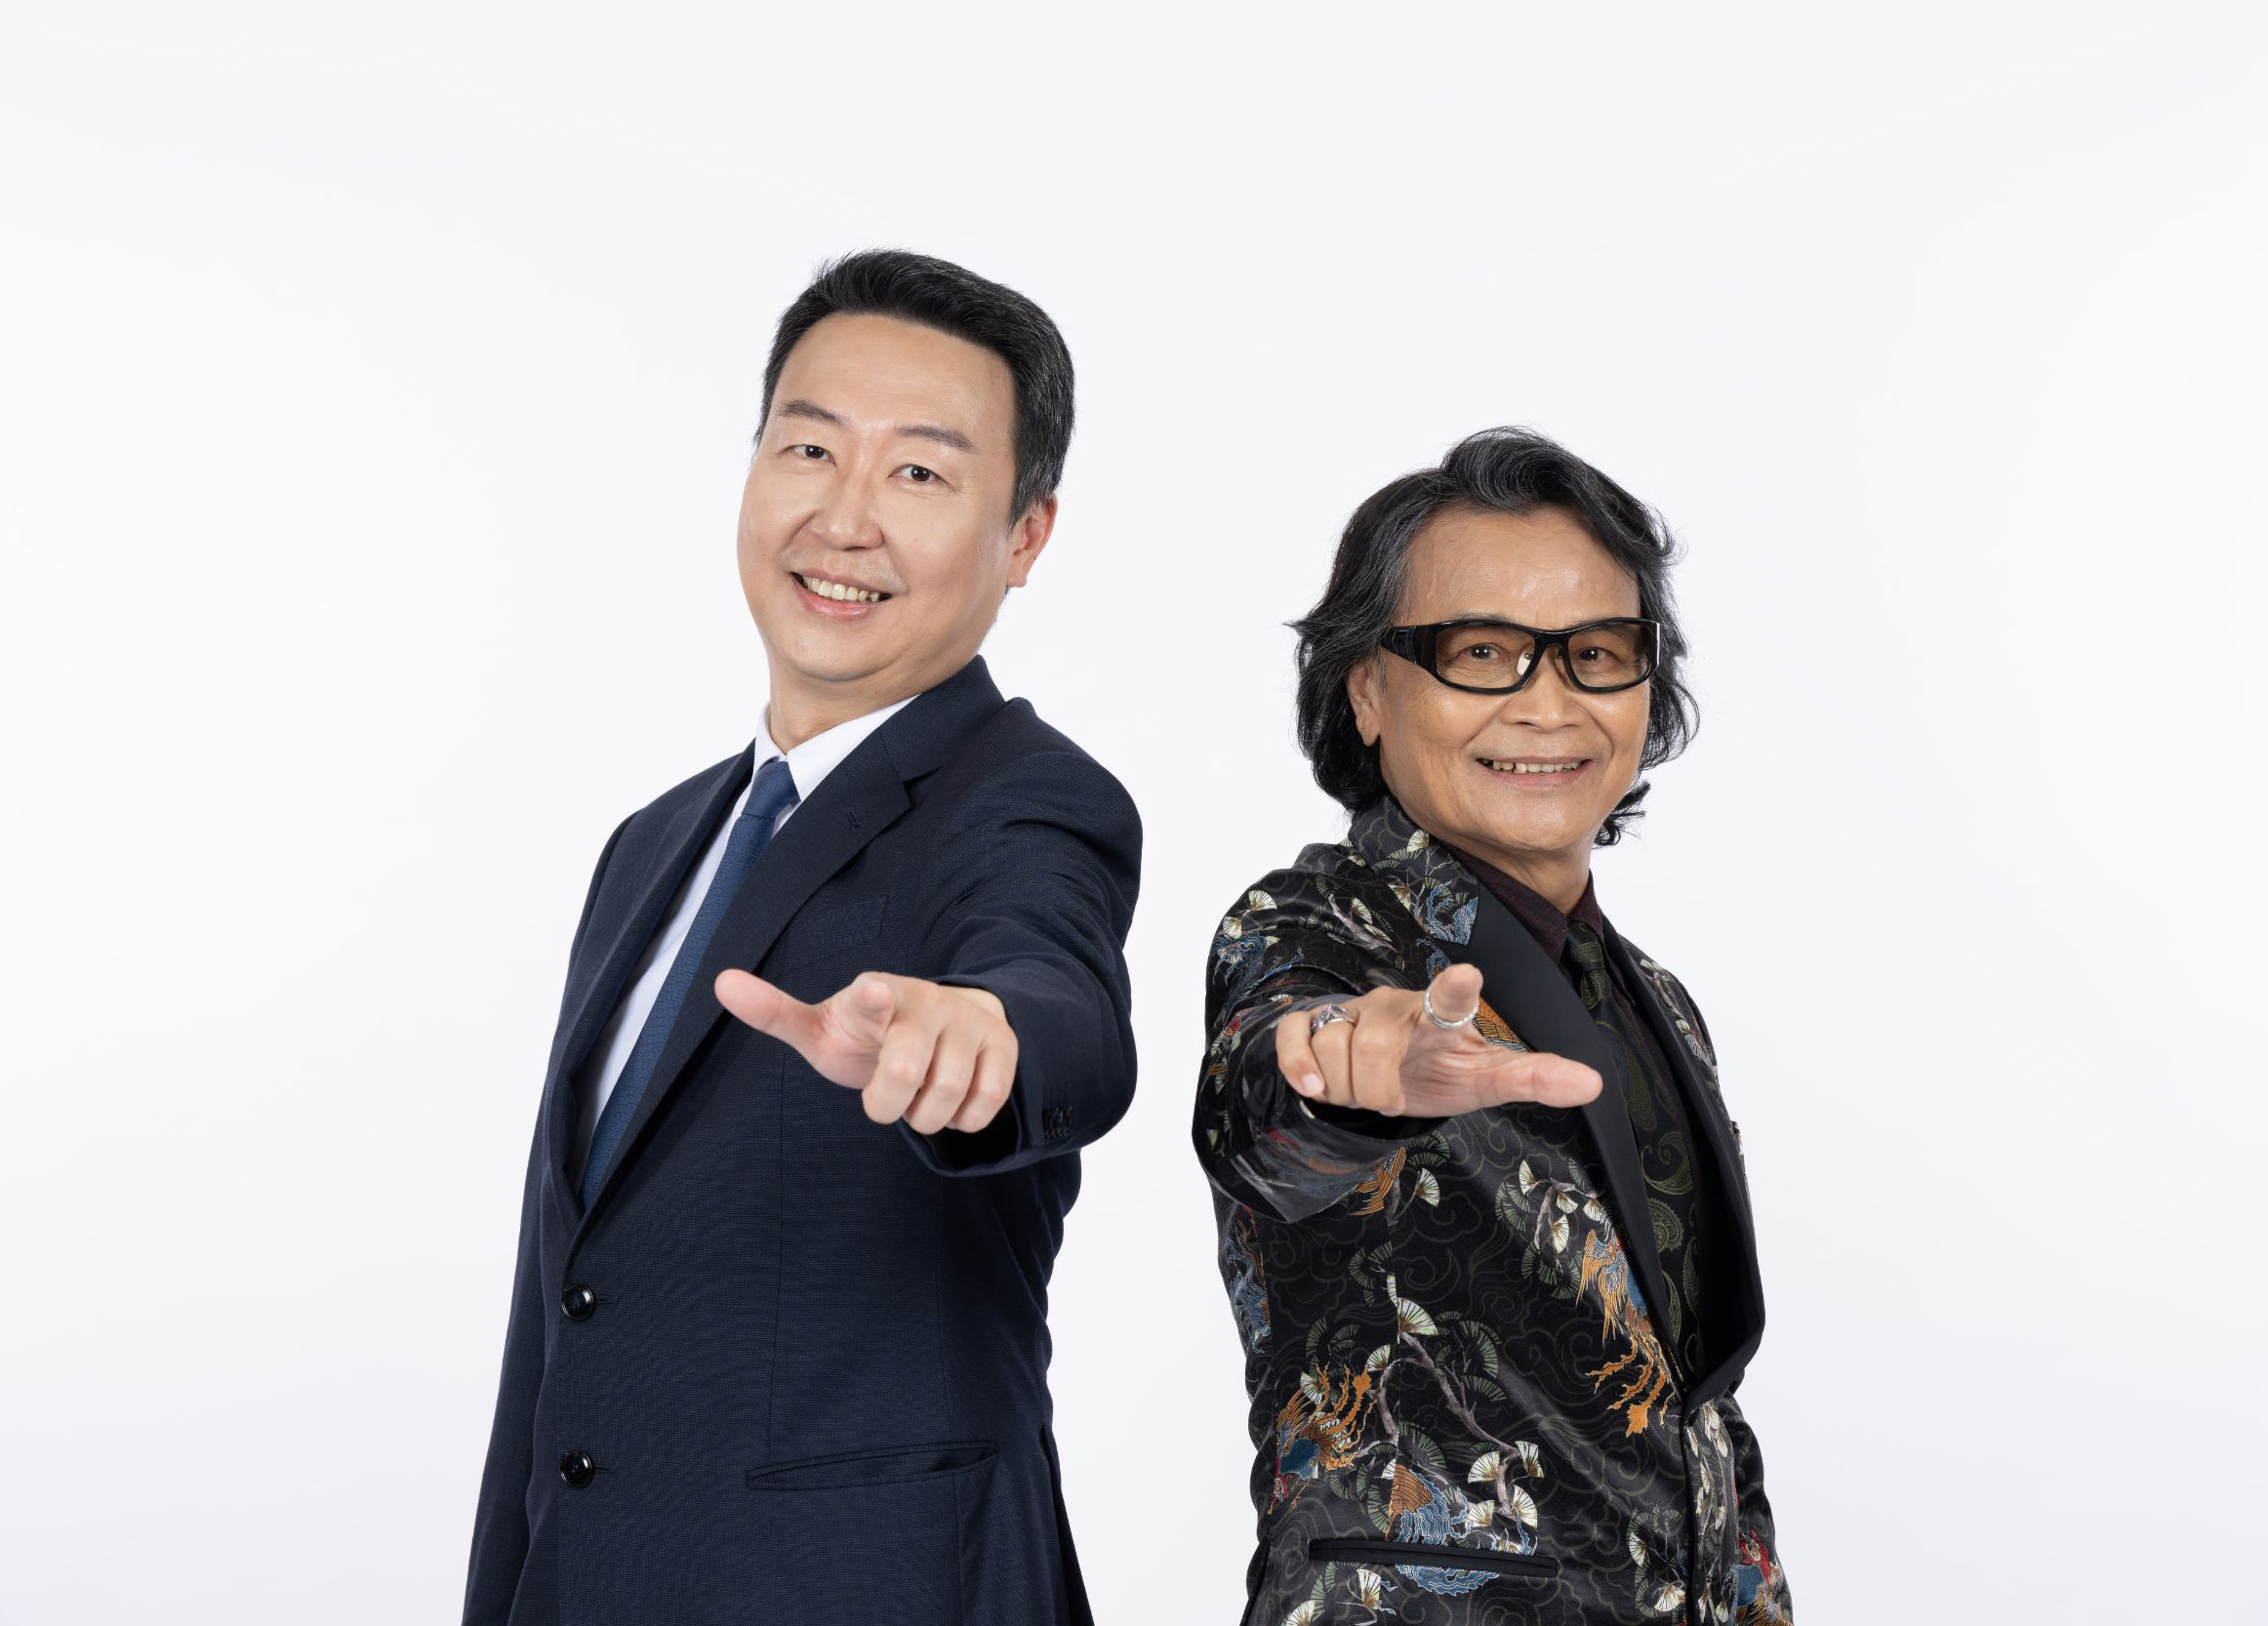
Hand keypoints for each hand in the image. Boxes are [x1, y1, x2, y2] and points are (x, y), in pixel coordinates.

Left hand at [714, 969, 1018, 1134]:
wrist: (948, 1022)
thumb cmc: (871, 1033)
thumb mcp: (824, 1027)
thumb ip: (776, 1013)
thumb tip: (719, 982)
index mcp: (876, 995)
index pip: (872, 997)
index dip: (872, 998)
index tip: (872, 991)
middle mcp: (925, 1002)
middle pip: (905, 1069)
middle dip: (889, 1102)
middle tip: (885, 1098)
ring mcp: (968, 1022)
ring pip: (947, 1094)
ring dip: (925, 1114)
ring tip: (918, 1097)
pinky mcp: (1003, 1045)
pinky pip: (986, 1102)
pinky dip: (964, 1118)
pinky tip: (952, 1102)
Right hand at [1273, 962, 1601, 1116]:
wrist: (1385, 1071)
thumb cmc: (1440, 1068)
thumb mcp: (1484, 1079)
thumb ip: (1531, 1078)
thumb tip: (1593, 1083)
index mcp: (1439, 1017)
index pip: (1449, 998)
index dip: (1455, 988)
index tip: (1467, 976)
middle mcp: (1392, 1007)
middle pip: (1374, 1046)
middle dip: (1377, 1089)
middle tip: (1391, 1098)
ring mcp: (1349, 1011)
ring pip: (1333, 1050)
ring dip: (1345, 1088)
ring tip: (1362, 1089)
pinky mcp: (1310, 1023)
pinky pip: (1294, 1038)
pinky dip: (1300, 1066)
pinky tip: (1314, 1086)